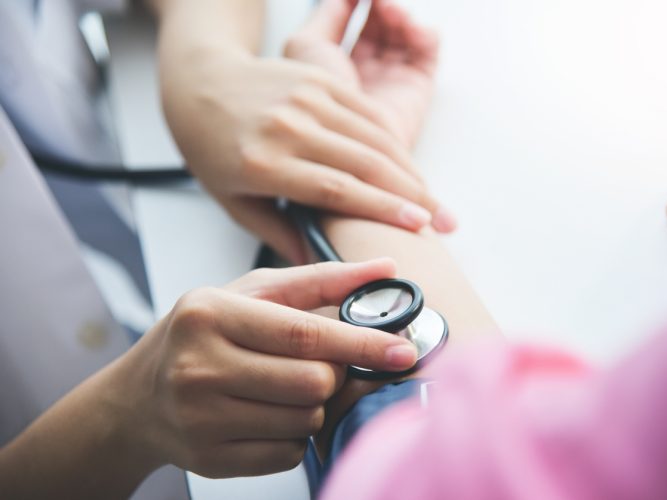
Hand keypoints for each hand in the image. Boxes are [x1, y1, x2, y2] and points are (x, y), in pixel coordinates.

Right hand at [112, 259, 416, 477]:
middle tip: (316, 364)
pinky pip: (288, 453)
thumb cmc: (203, 333)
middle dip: (331, 375)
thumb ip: (319, 279)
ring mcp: (201, 418)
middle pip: (313, 383)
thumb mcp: (251, 292)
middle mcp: (199, 366)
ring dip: (313, 405)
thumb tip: (384, 270)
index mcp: (210, 314)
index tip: (401, 349)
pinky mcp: (210, 458)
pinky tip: (267, 414)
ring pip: (306, 420)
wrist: (139, 395)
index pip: (303, 333)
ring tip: (282, 386)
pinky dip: (294, 434)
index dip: (359, 343)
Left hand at [156, 3, 449, 263]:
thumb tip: (320, 269)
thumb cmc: (213, 149)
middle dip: (413, 196)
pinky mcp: (320, 79)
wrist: (200, 84)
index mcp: (263, 162)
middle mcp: (288, 125)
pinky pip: (368, 111)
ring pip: (375, 137)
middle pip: (365, 163)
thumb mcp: (234, 201)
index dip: (381, 208)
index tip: (417, 227)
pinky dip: (395, 140)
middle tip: (443, 223)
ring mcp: (307, 97)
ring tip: (436, 202)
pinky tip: (411, 167)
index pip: (335, 188)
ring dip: (412, 171)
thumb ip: (279, 234)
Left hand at [285, 0, 439, 149]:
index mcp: (336, 68)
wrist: (332, 143)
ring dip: (398, 15)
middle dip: (380, 7)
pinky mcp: (416, 90)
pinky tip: (406, 26)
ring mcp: (391, 82)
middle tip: (376, 0)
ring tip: (387, 9)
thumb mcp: (305, 47)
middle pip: (381, 27)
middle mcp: (365, 76)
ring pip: (404, 35)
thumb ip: (327, 15)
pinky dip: (422, 31)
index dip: (357, 3)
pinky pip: (426, 51)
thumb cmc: (308, 101)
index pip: (353, 24)